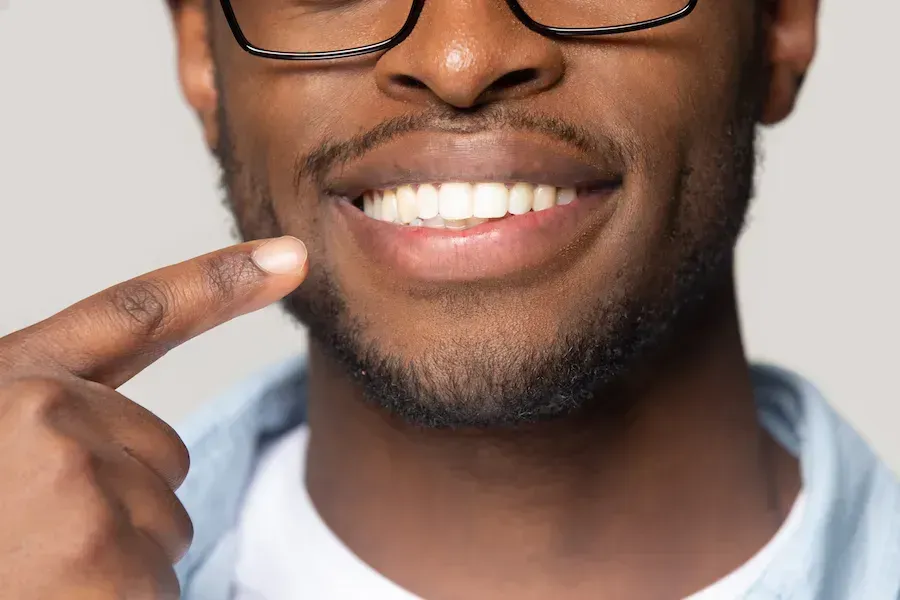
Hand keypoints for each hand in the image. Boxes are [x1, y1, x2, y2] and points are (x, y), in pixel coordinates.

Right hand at [0, 236, 307, 598]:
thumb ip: (53, 431)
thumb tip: (152, 456)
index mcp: (10, 381)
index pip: (136, 314)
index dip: (219, 282)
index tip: (290, 257)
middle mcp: (41, 411)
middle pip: (163, 454)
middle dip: (118, 505)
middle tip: (29, 544)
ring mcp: (73, 475)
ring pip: (165, 525)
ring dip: (112, 566)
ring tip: (29, 575)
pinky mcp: (100, 548)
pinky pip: (159, 583)